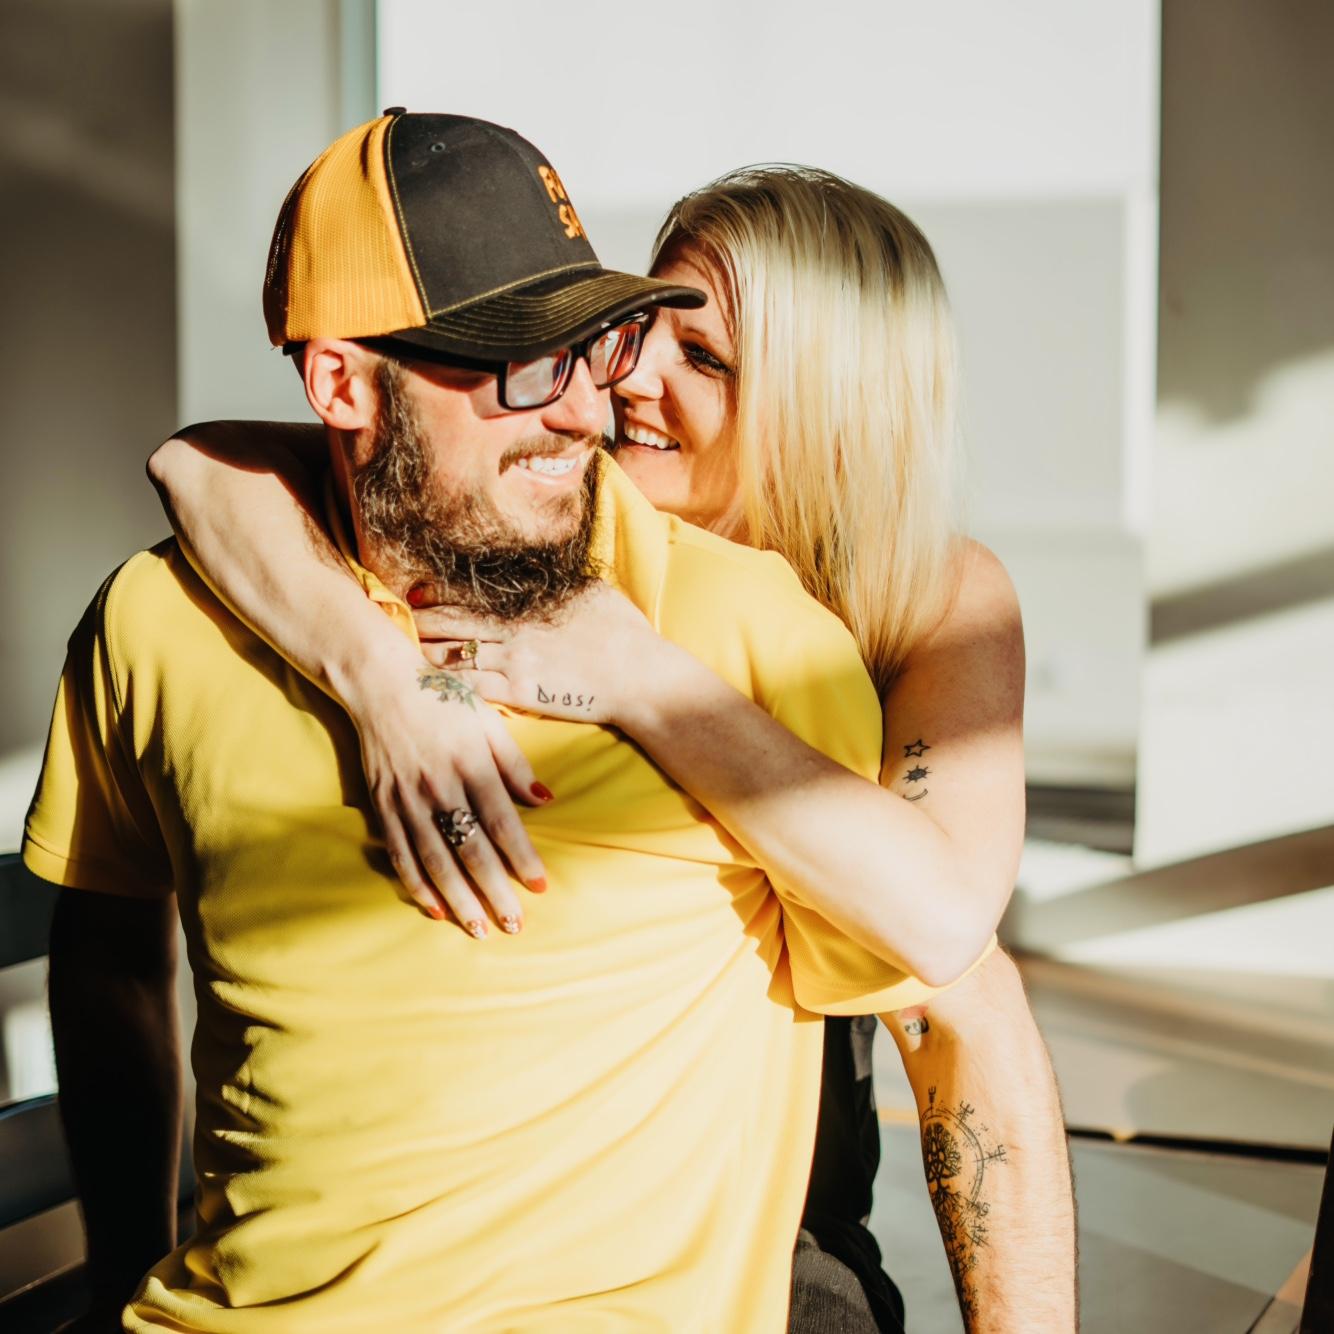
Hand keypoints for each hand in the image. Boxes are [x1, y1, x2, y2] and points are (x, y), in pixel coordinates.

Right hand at [341, 639, 551, 936]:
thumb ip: (516, 765)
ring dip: (458, 899)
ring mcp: (406, 798)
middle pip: (470, 849)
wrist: (381, 683)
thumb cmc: (444, 700)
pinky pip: (400, 854)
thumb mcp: (489, 721)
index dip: (522, 857)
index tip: (541, 885)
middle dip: (494, 892)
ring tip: (479, 929)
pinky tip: (436, 908)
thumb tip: (545, 801)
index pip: (502, 822)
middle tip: (515, 925)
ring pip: (435, 860)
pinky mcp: (382, 804)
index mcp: (471, 764)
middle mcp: (439, 786)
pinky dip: (417, 884)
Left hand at [410, 582, 659, 725]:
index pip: (474, 593)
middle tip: (399, 618)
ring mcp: (515, 661)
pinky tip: (430, 686)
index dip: (440, 592)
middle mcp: (516, 629)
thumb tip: (553, 568)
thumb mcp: (595, 592)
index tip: (417, 590)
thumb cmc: (626, 633)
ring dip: (429, 652)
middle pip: (455, 621)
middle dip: (424, 620)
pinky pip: (472, 688)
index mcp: (531, 603)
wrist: (641, 677)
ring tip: (406, 652)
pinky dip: (448, 686)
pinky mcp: (520, 692)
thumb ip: (565, 584)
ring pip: (457, 654)